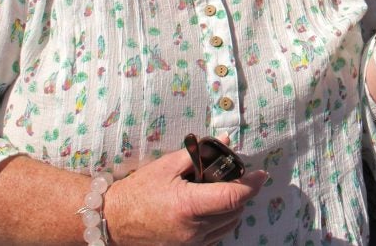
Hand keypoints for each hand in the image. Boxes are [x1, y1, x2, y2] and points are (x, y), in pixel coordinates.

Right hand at [104, 138, 266, 244]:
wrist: (114, 219)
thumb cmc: (140, 189)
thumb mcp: (167, 165)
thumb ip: (199, 154)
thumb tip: (226, 140)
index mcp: (188, 206)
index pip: (233, 197)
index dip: (252, 184)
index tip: (261, 174)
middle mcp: (193, 229)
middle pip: (235, 210)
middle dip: (240, 193)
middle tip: (232, 177)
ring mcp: (191, 243)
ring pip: (228, 225)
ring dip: (232, 208)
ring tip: (219, 191)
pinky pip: (216, 235)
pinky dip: (221, 220)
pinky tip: (209, 207)